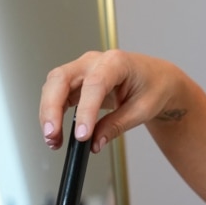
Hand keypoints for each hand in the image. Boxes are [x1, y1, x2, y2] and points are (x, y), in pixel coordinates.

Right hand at [39, 50, 186, 152]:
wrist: (157, 79)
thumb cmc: (154, 87)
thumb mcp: (142, 110)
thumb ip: (117, 126)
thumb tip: (95, 143)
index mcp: (116, 62)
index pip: (95, 85)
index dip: (86, 111)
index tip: (82, 136)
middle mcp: (94, 61)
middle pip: (61, 78)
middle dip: (52, 108)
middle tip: (52, 136)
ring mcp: (82, 69)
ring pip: (54, 86)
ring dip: (48, 113)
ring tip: (53, 140)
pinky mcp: (76, 81)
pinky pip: (58, 94)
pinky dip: (53, 114)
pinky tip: (56, 133)